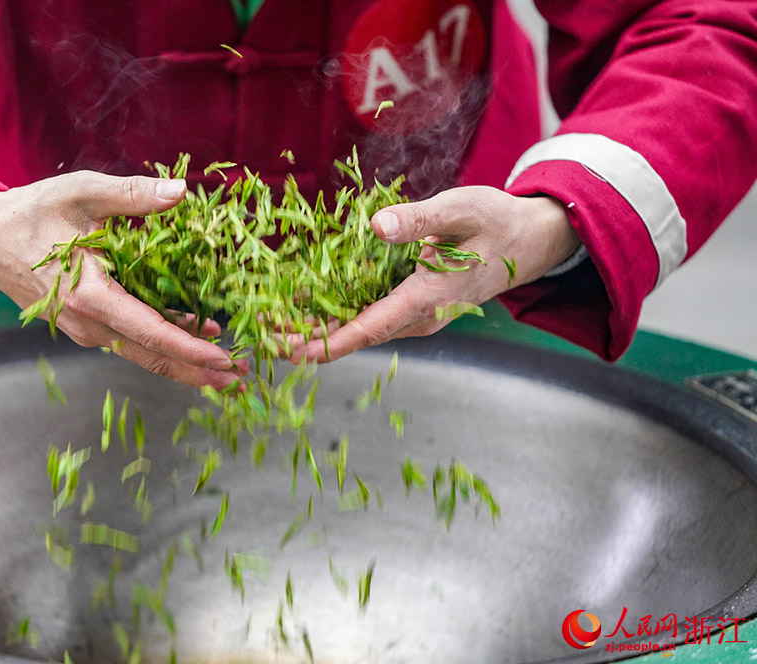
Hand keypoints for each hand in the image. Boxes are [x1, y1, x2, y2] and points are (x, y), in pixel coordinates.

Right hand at [0, 171, 245, 389]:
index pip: (150, 332)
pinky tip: (193, 338)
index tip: (225, 360)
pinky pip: (129, 342)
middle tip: (240, 378)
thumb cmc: (31, 214)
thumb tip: (181, 192)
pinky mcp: (85, 326)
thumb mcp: (81, 193)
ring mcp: (85, 330)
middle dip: (198, 371)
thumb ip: (132, 195)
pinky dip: (162, 346)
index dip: (191, 349)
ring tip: (225, 370)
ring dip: (183, 364)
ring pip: (142, 355)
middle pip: (151, 357)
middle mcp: (88, 324)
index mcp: (90, 295)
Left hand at [290, 185, 580, 363]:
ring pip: (361, 328)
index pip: (373, 326)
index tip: (295, 353)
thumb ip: (420, 219)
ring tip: (271, 326)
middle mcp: (421, 315)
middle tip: (263, 336)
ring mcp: (417, 316)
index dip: (331, 341)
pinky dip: (337, 316)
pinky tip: (305, 309)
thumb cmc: (496, 222)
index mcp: (430, 296)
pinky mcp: (413, 307)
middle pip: (358, 334)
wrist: (528, 241)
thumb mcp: (461, 209)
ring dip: (318, 330)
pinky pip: (370, 316)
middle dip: (310, 338)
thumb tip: (376, 227)